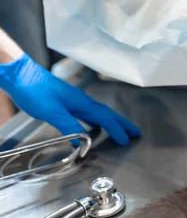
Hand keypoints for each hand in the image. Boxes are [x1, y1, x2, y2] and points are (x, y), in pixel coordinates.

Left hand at [0, 54, 140, 145]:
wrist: (20, 75)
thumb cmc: (35, 91)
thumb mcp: (52, 111)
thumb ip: (69, 126)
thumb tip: (84, 141)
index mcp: (82, 103)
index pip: (104, 118)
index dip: (116, 129)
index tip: (127, 140)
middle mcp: (82, 101)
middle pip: (107, 113)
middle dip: (122, 123)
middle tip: (135, 132)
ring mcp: (74, 100)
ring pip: (99, 113)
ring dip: (111, 122)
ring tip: (120, 130)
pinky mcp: (66, 102)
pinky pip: (88, 113)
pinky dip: (96, 120)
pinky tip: (92, 125)